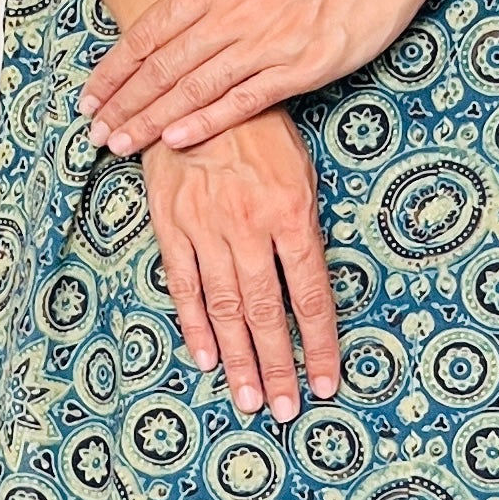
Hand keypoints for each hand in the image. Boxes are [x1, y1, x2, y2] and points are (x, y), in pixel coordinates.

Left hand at [83, 0, 442, 157]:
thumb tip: (175, 28)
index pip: (149, 31)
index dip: (114, 68)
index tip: (90, 97)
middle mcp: (233, 10)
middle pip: (162, 64)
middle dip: (123, 102)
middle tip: (95, 131)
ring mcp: (266, 39)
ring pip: (193, 85)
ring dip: (152, 118)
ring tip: (121, 142)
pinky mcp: (299, 66)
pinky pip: (243, 99)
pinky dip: (206, 121)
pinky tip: (177, 139)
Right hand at [145, 111, 340, 418]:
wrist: (196, 90)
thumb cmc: (259, 132)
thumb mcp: (300, 170)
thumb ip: (304, 229)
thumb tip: (310, 289)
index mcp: (292, 212)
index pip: (312, 294)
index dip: (321, 343)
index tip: (327, 381)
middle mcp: (251, 226)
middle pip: (269, 311)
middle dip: (279, 365)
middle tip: (287, 409)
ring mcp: (207, 228)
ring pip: (227, 307)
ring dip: (240, 359)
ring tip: (251, 399)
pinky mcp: (171, 225)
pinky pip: (184, 285)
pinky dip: (195, 326)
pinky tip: (207, 359)